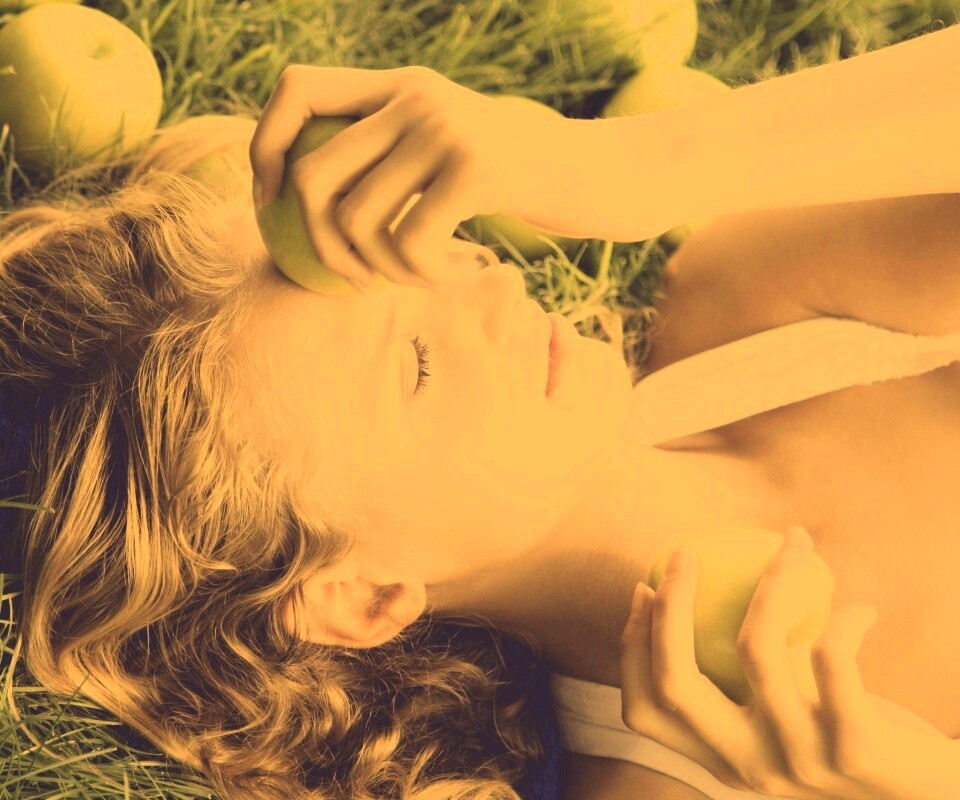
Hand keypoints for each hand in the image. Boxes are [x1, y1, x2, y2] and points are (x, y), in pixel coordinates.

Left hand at [248, 64, 593, 288]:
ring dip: (378, 269)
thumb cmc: (523, 177)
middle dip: (318, 243)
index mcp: (401, 84)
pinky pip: (409, 242)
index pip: (296, 90)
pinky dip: (419, 277)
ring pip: (355, 218)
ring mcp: (445, 129)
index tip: (271, 203)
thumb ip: (394, 152)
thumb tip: (313, 196)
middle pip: (311, 173)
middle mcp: (416, 96)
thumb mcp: (452, 148)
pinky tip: (449, 275)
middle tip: (355, 278)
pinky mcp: (476, 169)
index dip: (266, 147)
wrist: (604, 174)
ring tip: (417, 276)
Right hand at [620, 527, 959, 799]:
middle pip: (676, 682)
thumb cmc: (858, 744)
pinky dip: (844, 620)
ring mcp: (798, 762)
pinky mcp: (854, 751)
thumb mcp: (790, 727)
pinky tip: (861, 611)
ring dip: (772, 579)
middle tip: (682, 552)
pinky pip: (830, 657)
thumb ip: (749, 689)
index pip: (644, 709)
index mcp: (722, 761)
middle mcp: (749, 768)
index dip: (632, 644)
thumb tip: (702, 600)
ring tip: (793, 545)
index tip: (645, 588)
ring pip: (755, 647)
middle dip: (669, 606)